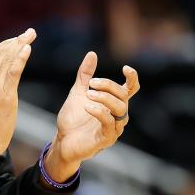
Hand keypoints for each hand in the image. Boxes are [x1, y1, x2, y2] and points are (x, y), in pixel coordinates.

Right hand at [0, 29, 35, 179]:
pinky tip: (27, 48)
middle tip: (28, 33)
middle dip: (15, 41)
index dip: (5, 44)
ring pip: (7, 60)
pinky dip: (20, 58)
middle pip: (0, 54)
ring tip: (30, 36)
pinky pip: (13, 72)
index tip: (16, 38)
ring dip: (19, 45)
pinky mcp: (5, 95)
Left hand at [45, 52, 139, 180]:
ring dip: (106, 98)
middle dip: (109, 86)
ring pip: (121, 109)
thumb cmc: (73, 118)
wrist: (62, 140)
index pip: (130, 89)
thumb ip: (85, 75)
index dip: (132, 78)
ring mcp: (114, 128)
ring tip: (89, 94)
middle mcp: (117, 115)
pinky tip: (87, 106)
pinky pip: (110, 124)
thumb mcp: (77, 92)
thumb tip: (92, 54)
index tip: (125, 68)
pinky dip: (100, 112)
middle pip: (124, 96)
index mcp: (113, 103)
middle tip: (91, 84)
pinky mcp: (106, 139)